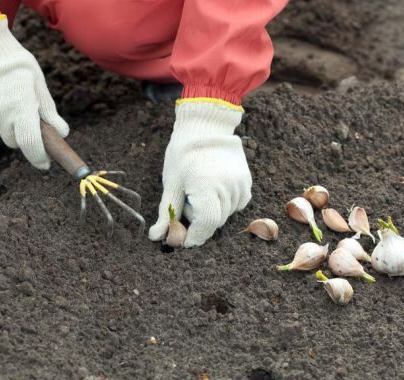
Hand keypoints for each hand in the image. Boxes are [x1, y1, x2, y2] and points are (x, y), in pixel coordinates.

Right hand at [0, 16, 67, 168]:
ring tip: (4, 100)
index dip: (39, 157)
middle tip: (22, 113)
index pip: (31, 144)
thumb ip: (48, 112)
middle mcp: (0, 117)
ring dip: (4, 124)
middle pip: (14, 141)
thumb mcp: (38, 86)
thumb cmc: (17, 66)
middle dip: (21, 134)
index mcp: (21, 110)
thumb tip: (62, 133)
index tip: (45, 164)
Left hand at [149, 100, 252, 246]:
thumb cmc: (184, 154)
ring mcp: (240, 184)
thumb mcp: (171, 183)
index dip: (194, 237)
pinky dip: (224, 203)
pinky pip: (236, 204)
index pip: (205, 225)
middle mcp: (227, 187)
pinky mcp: (247, 182)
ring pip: (225, 214)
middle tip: (187, 201)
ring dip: (211, 211)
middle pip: (214, 222)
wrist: (206, 127)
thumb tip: (156, 236)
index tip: (183, 240)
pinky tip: (213, 187)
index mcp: (206, 186)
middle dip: (199, 222)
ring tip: (200, 189)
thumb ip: (167, 212)